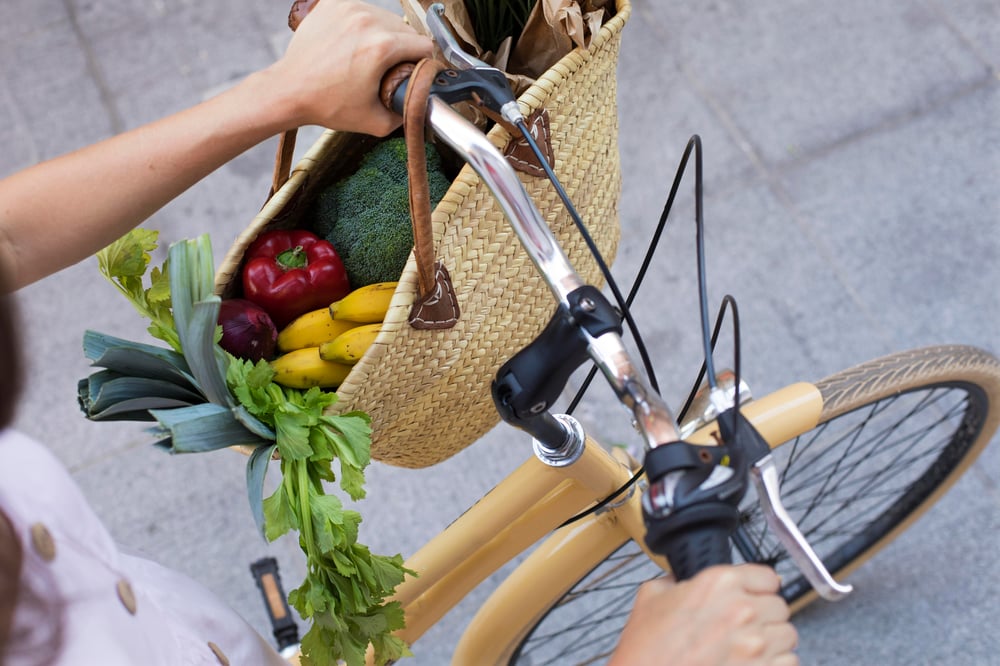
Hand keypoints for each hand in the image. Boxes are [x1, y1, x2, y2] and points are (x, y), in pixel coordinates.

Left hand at [268, 0, 432, 134]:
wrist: (289, 90)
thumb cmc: (326, 104)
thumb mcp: (375, 121)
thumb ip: (406, 113)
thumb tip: (420, 104)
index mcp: (382, 46)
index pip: (424, 45)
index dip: (423, 63)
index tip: (413, 72)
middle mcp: (367, 21)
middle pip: (407, 30)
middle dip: (404, 50)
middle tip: (389, 69)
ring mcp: (348, 9)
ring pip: (386, 18)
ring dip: (385, 35)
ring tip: (369, 56)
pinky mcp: (333, 4)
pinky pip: (363, 12)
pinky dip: (363, 26)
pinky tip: (353, 44)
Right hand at [608, 565, 798, 665]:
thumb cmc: (647, 650)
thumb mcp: (652, 596)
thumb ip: (678, 582)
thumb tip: (687, 582)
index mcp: (719, 583)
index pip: (767, 576)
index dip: (758, 587)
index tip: (754, 594)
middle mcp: (743, 610)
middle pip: (780, 606)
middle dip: (765, 615)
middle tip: (745, 625)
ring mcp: (756, 645)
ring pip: (788, 634)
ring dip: (773, 640)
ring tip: (750, 647)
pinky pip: (790, 662)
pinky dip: (776, 664)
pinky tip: (754, 664)